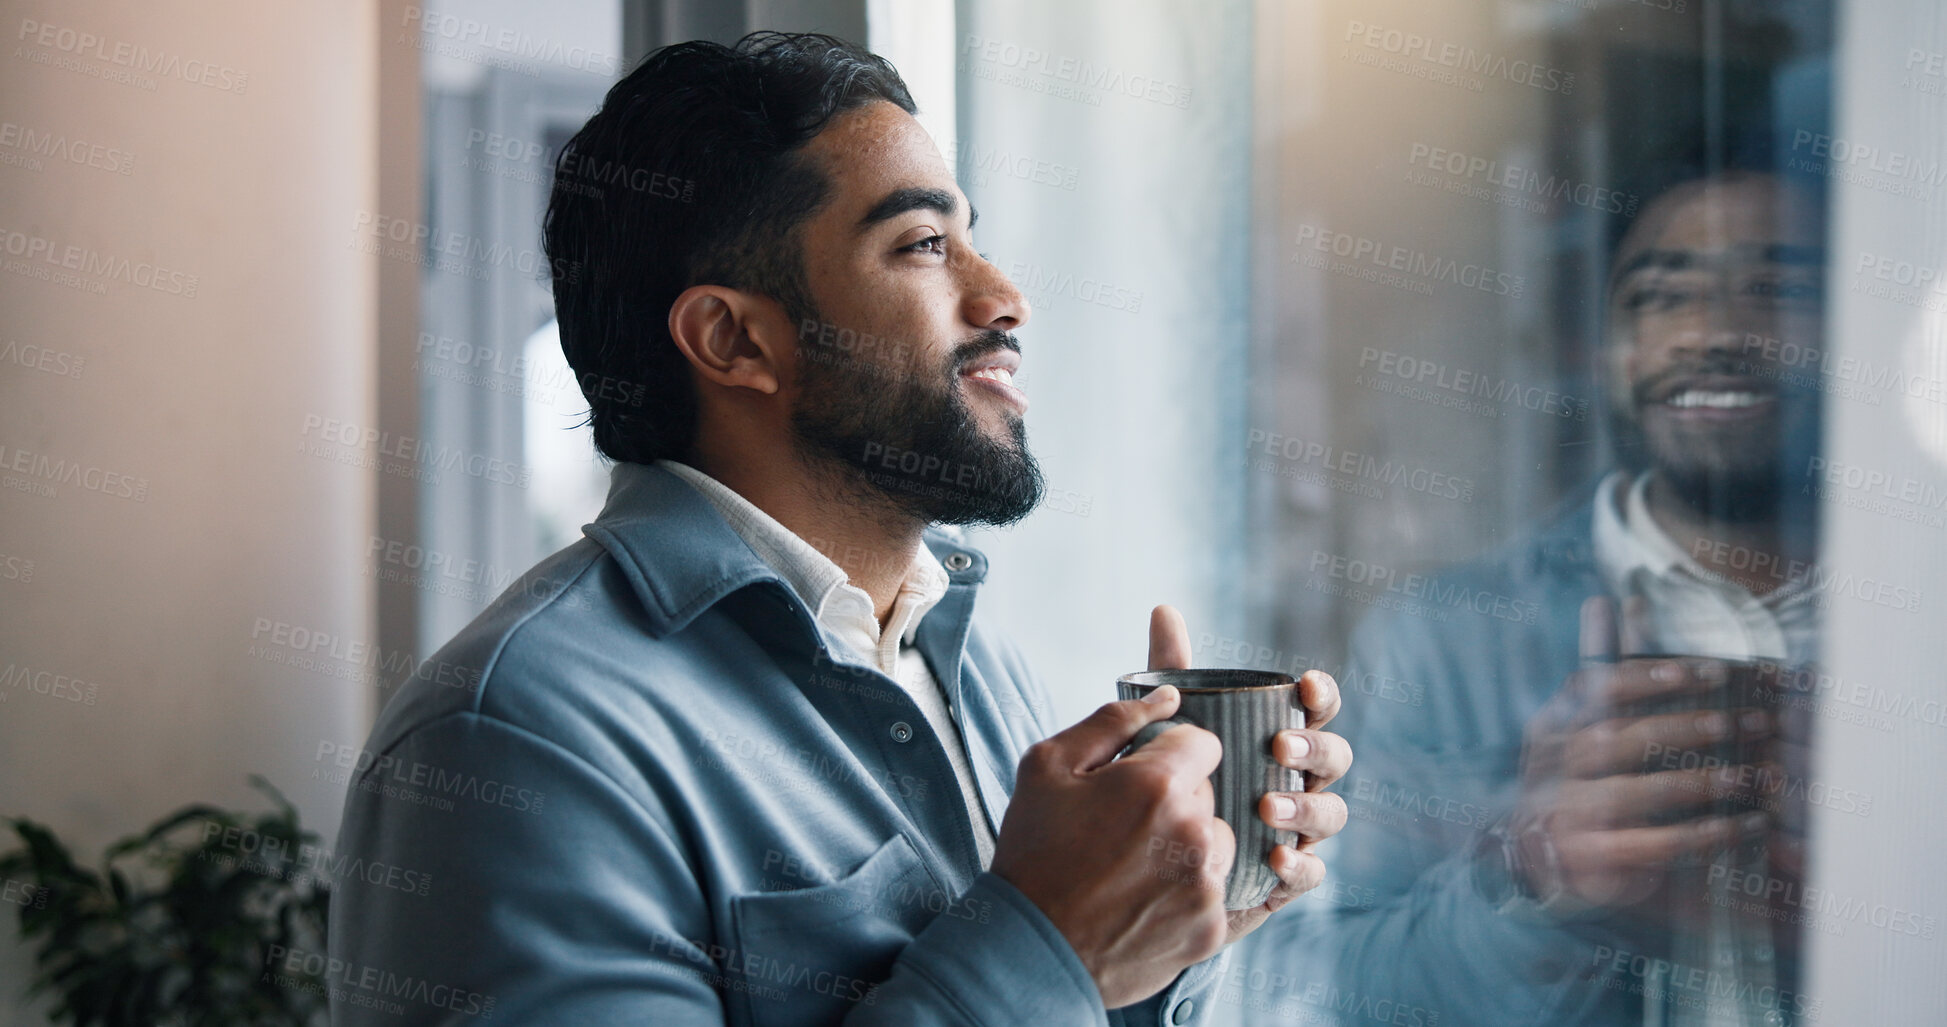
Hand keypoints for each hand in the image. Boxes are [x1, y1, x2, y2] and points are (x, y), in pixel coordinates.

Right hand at [990, 609, 1231, 1006]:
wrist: (1029, 951)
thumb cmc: (1034, 853)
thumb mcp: (1048, 766)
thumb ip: (1114, 720)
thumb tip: (1168, 696)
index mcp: (1157, 784)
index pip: (1203, 742)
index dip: (1170, 756)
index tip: (1139, 779)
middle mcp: (1193, 832)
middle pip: (1210, 794)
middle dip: (1176, 802)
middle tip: (1124, 829)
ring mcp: (1206, 885)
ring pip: (1218, 841)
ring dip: (1189, 846)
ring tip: (1134, 867)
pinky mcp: (1212, 927)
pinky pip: (1215, 890)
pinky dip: (1188, 893)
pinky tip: (1143, 902)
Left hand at [1142, 606, 1353, 943]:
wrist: (1142, 865)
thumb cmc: (1170, 782)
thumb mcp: (1168, 727)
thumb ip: (1173, 672)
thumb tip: (1164, 609)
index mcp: (1280, 737)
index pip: (1316, 709)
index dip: (1320, 695)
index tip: (1303, 685)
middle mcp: (1298, 782)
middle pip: (1334, 758)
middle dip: (1315, 749)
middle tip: (1279, 748)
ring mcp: (1297, 831)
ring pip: (1331, 814)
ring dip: (1307, 809)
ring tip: (1268, 808)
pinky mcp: (1284, 879)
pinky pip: (1311, 874)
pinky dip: (1300, 866)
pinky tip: (1276, 859)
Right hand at [1506, 596, 1776, 929]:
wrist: (1539, 861)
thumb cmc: (1578, 780)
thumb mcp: (1582, 724)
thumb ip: (1606, 669)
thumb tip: (1617, 600)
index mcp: (1554, 726)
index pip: (1597, 688)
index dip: (1652, 675)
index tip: (1711, 669)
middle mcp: (1556, 766)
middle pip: (1622, 738)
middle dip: (1691, 727)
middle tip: (1749, 720)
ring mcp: (1568, 812)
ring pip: (1639, 791)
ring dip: (1701, 782)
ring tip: (1751, 775)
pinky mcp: (1591, 857)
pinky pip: (1655, 844)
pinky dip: (1704, 835)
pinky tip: (1743, 826)